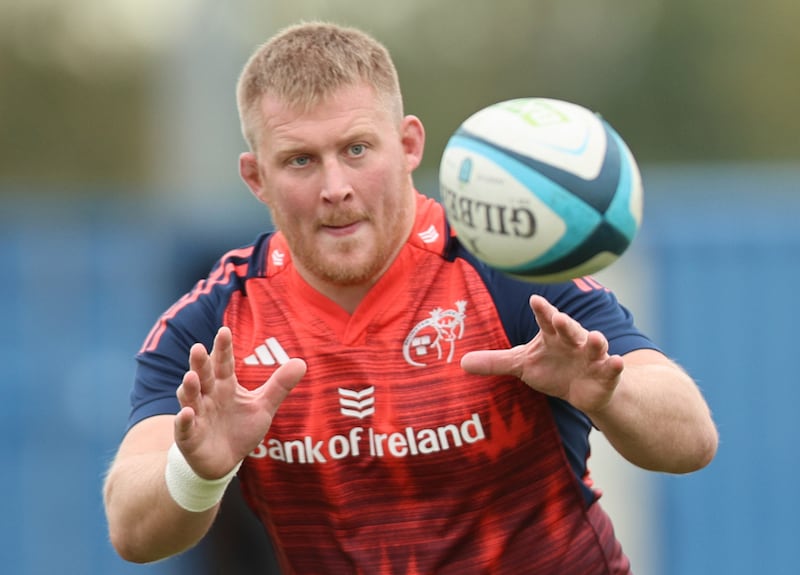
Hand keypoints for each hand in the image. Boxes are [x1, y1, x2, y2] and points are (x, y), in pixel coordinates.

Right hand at [174, 327, 305, 478]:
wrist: (225, 460)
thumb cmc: (241, 428)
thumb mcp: (263, 406)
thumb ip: (279, 385)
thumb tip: (302, 362)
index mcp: (224, 385)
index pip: (223, 363)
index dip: (223, 348)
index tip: (224, 330)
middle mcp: (208, 396)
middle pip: (203, 376)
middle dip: (200, 363)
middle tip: (198, 347)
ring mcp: (197, 415)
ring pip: (190, 398)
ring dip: (189, 388)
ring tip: (190, 377)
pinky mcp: (189, 437)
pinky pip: (185, 427)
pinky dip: (184, 421)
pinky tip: (187, 413)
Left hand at [461, 295, 623, 413]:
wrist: (584, 390)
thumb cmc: (553, 369)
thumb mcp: (523, 365)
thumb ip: (496, 362)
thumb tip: (461, 362)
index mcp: (552, 335)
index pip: (545, 319)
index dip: (542, 310)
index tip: (534, 299)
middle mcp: (573, 341)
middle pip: (570, 328)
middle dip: (566, 323)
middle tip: (560, 318)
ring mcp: (592, 356)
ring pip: (594, 345)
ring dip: (594, 341)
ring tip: (594, 337)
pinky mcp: (606, 374)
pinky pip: (611, 368)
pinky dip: (614, 365)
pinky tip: (616, 362)